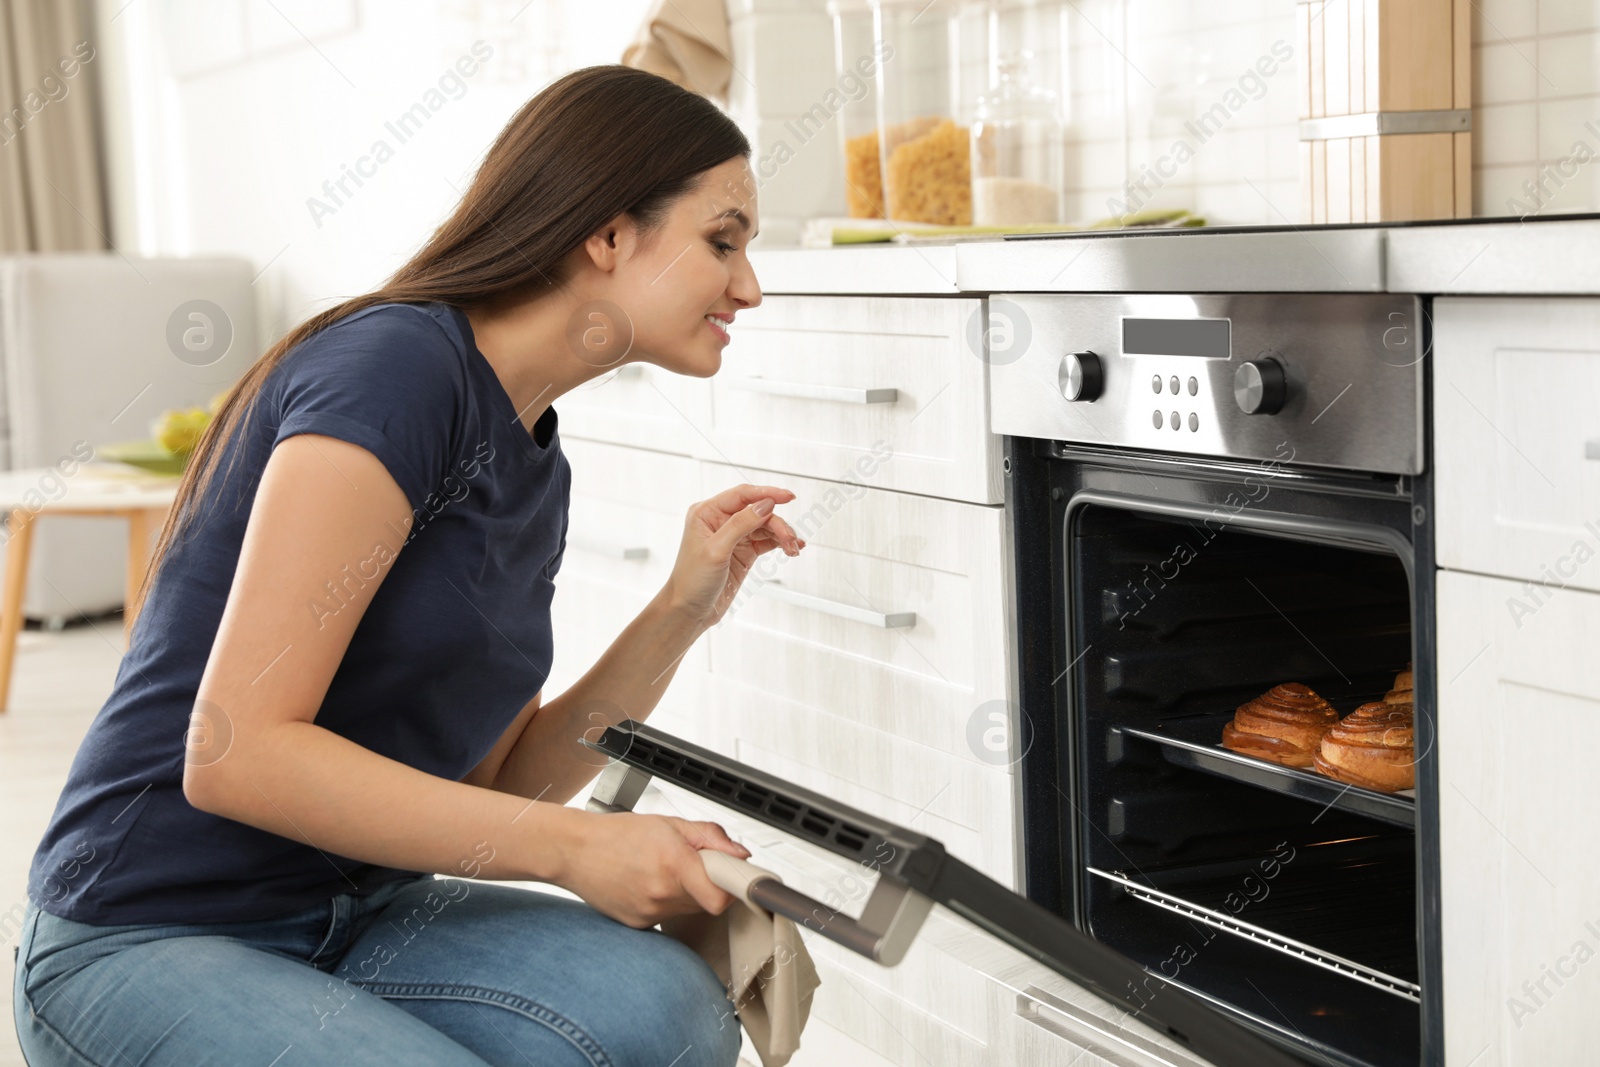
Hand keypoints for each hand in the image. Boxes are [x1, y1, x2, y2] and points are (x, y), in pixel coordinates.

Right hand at [561, 810, 750, 926]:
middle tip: (691, 863)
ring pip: (688, 908)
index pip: (721, 898)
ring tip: (662, 869)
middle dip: (707, 882)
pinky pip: (667, 915)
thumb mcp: (669, 824)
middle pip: (707, 900)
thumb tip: (740, 854)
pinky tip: (647, 883)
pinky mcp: (638, 925)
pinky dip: (665, 901)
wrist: (574, 851)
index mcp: (673, 865)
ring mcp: (649, 914)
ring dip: (686, 891)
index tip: (734, 878)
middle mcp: (661, 895)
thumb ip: (711, 838)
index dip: (732, 887)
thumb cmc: (617, 834)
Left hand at [663, 484, 803, 629]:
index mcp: (707, 513)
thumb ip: (741, 524)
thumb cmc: (691, 581)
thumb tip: (765, 504)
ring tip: (793, 548)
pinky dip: (780, 543)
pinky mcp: (742, 552)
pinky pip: (766, 541)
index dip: (767, 493)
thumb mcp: (716, 550)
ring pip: (765, 527)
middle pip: (758, 512)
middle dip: (777, 523)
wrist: (689, 611)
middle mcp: (720, 521)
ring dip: (782, 535)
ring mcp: (733, 537)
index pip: (742, 495)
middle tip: (790, 538)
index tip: (788, 497)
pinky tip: (791, 548)